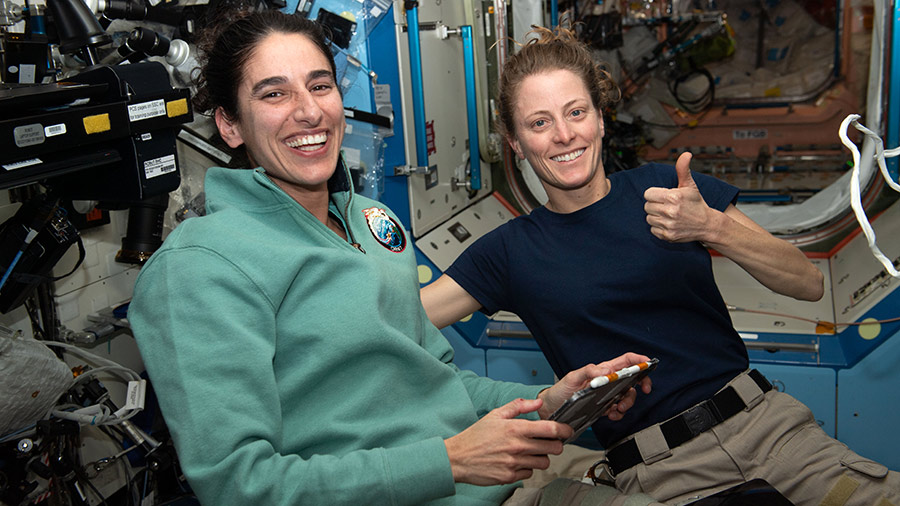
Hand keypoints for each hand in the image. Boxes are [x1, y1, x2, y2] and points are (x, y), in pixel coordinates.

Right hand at [444, 398, 571, 485]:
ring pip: (544, 462)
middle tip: (549, 442)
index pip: (550, 429)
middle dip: (555, 445)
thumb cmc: (476, 436)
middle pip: (554, 448)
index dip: (564, 429)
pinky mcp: (510, 477)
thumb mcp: (495, 415)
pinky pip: (530, 474)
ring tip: (531, 452)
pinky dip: (527, 469)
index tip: (567, 430)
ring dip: (541, 457)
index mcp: (515, 428)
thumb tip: (537, 402)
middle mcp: (517, 446)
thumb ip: (518, 407)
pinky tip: (517, 462)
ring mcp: (515, 463)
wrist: (458, 458)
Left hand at [537, 352, 652, 420]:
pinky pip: (618, 410)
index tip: (649, 365)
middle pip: (632, 380)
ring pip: (627, 396)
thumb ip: (589, 371)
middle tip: (642, 391)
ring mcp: (607, 394)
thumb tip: (606, 371)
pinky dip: (618, 414)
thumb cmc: (560, 390)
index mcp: (602, 370)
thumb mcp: (572, 377)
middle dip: (640, 385)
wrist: (552, 409)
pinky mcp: (604, 407)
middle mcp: (607, 381)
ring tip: (618, 408)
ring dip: (627, 403)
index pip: (626, 361)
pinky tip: (611, 414)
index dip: (639, 360)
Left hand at [643, 152, 716, 242]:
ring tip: (668, 215)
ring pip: (648, 218)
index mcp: (673, 197)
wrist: (707, 225)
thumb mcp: (689, 185)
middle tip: (667, 206)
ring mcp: (669, 225)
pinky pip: (652, 229)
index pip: (648, 194)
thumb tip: (686, 154)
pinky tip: (669, 223)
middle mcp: (670, 211)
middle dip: (655, 205)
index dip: (655, 194)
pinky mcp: (667, 236)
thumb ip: (683, 169)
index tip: (663, 196)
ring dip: (656, 216)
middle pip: (647, 206)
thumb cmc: (696, 203)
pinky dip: (658, 227)